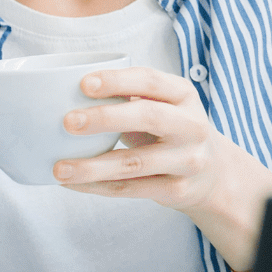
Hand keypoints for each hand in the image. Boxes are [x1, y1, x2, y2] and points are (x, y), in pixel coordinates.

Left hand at [54, 66, 271, 262]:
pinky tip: (72, 184)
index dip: (118, 81)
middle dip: (105, 118)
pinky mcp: (177, 190)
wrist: (213, 172)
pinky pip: (131, 189)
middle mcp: (191, 126)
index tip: (84, 83)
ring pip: (135, 163)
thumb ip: (130, 95)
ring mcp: (187, 160)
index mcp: (184, 95)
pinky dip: (97, 187)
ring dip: (92, 166)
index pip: (151, 81)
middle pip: (149, 117)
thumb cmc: (171, 129)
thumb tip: (64, 92)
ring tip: (59, 168)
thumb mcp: (163, 104)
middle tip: (68, 122)